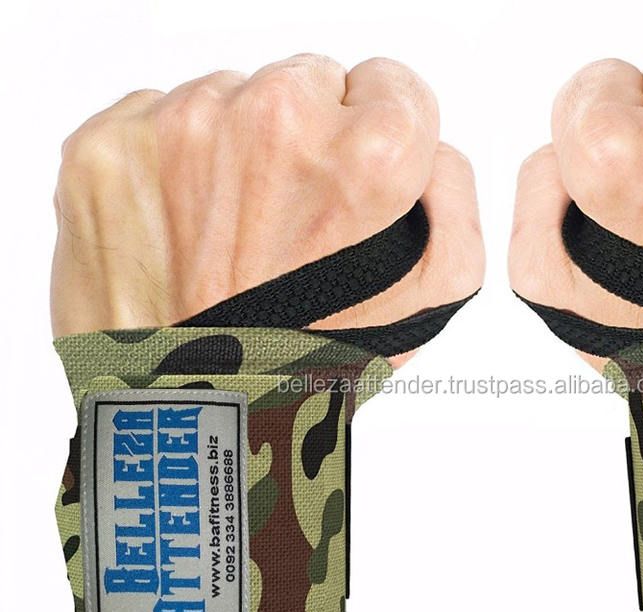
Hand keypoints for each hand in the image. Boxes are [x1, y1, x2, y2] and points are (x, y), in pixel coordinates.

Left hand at [52, 54, 483, 366]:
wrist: (187, 417)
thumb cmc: (303, 366)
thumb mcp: (430, 304)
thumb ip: (456, 201)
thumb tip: (431, 149)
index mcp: (363, 157)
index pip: (391, 85)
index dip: (378, 144)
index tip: (351, 191)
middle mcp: (272, 122)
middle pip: (308, 83)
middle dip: (306, 145)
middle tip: (286, 229)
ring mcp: (179, 129)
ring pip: (229, 99)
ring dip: (234, 156)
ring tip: (228, 241)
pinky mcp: (107, 148)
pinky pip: (154, 120)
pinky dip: (167, 168)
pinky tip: (179, 233)